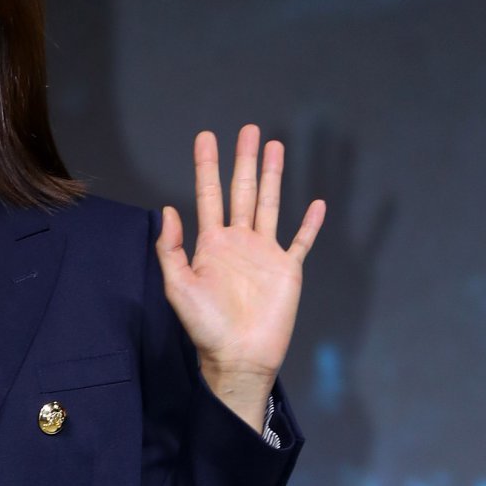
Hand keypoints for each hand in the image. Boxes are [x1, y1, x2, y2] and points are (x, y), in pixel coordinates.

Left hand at [154, 125, 323, 393]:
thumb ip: (172, 249)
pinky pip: (301, 241)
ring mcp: (264, 254)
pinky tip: (318, 204)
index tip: (206, 137)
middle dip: (244, 161)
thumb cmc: (205, 326)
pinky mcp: (287, 270)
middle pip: (242, 191)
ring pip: (271, 205)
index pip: (209, 195)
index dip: (206, 166)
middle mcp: (239, 243)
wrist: (238, 356)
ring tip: (275, 147)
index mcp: (211, 244)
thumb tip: (168, 210)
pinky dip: (310, 224)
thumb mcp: (178, 287)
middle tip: (249, 130)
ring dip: (273, 176)